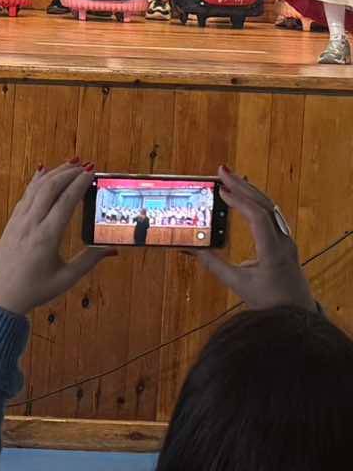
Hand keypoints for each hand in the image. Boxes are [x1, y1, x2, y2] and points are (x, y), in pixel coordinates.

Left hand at [0, 161, 113, 315]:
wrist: (0, 294)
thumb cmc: (35, 289)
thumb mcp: (66, 278)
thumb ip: (89, 261)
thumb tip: (112, 249)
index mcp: (46, 237)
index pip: (65, 203)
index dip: (79, 185)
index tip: (91, 173)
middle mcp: (31, 224)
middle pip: (49, 188)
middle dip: (68, 173)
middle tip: (85, 165)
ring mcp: (18, 220)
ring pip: (36, 188)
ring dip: (53, 174)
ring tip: (70, 164)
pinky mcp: (12, 222)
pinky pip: (25, 195)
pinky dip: (37, 181)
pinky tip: (44, 173)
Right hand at [192, 165, 314, 310]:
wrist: (297, 316)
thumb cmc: (270, 302)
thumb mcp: (237, 284)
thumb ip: (213, 264)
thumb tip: (189, 248)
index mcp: (273, 250)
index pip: (257, 217)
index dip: (238, 201)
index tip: (219, 190)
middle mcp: (283, 241)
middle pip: (265, 205)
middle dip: (242, 185)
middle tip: (221, 170)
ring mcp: (286, 241)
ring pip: (271, 208)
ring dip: (250, 191)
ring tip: (231, 179)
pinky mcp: (285, 243)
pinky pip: (272, 215)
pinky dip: (256, 202)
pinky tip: (245, 198)